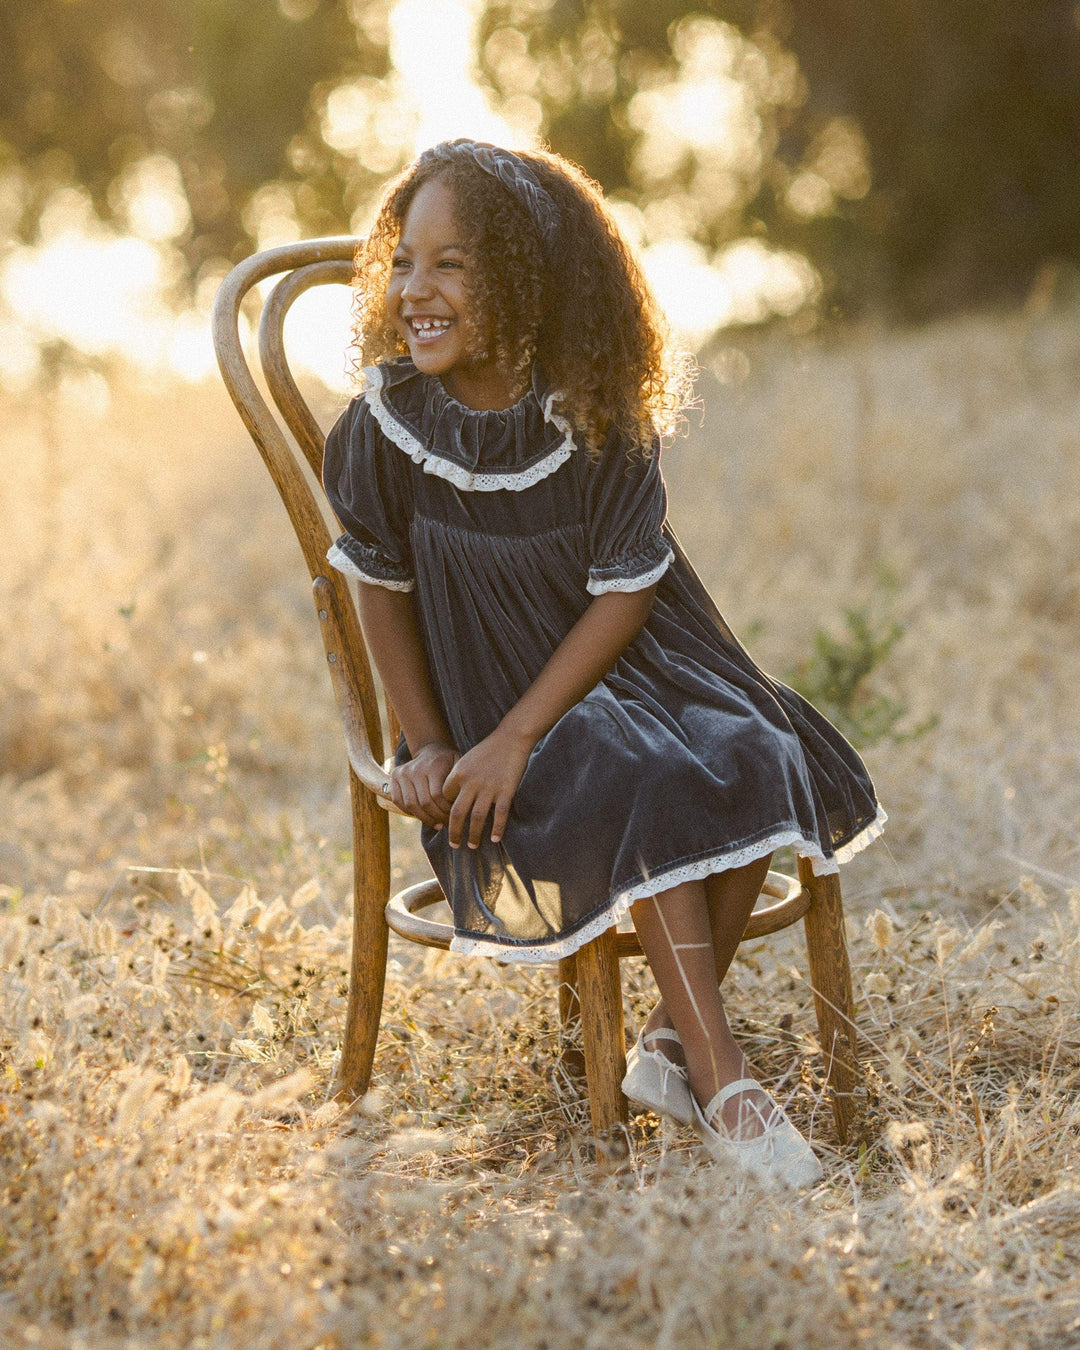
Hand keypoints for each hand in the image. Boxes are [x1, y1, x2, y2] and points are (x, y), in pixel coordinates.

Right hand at [388, 740, 456, 828]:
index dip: (445, 810)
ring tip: (435, 823)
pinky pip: (398, 801)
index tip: (453, 815)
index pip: (437, 796)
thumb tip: (458, 808)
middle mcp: (415, 768)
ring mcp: (403, 772)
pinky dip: (410, 812)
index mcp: (434, 766)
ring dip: (424, 818)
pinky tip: (422, 816)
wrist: (431, 749)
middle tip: (445, 823)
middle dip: (436, 817)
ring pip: (410, 804)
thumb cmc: (449, 763)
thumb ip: (458, 785)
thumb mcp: (459, 768)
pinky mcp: (394, 776)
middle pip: (424, 802)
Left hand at [442, 727, 533, 848]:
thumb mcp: (467, 760)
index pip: (446, 799)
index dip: (446, 812)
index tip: (449, 822)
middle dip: (454, 832)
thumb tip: (452, 799)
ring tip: (472, 846)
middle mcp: (471, 783)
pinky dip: (496, 829)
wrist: (511, 738)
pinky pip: (499, 815)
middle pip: (457, 813)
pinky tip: (495, 839)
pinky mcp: (506, 791)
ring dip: (473, 835)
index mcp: (458, 774)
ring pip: (476, 818)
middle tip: (454, 845)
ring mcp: (489, 788)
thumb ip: (459, 779)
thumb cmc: (488, 749)